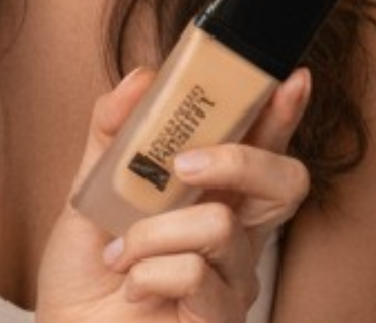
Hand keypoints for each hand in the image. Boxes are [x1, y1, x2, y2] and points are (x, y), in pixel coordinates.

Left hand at [39, 68, 311, 321]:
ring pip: (220, 225)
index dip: (284, 113)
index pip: (265, 148)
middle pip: (286, 182)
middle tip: (183, 164)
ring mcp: (234, 282)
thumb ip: (113, 134)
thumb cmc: (85, 277)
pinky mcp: (220, 319)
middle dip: (238, 158)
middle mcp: (237, 239)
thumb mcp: (89, 192)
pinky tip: (132, 287)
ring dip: (153, 232)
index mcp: (215, 198)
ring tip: (120, 254)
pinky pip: (194, 273)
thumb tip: (141, 79)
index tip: (289, 77)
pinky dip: (147, 272)